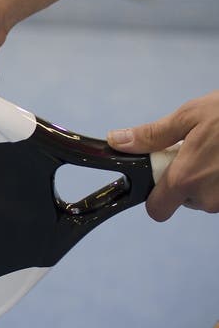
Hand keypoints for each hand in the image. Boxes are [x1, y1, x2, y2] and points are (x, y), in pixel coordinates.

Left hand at [107, 90, 218, 220]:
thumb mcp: (188, 116)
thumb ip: (152, 135)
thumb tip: (118, 140)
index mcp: (186, 179)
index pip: (156, 210)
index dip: (155, 196)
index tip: (160, 176)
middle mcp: (208, 198)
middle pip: (184, 200)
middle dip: (185, 178)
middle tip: (196, 150)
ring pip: (206, 197)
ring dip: (208, 177)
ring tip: (217, 150)